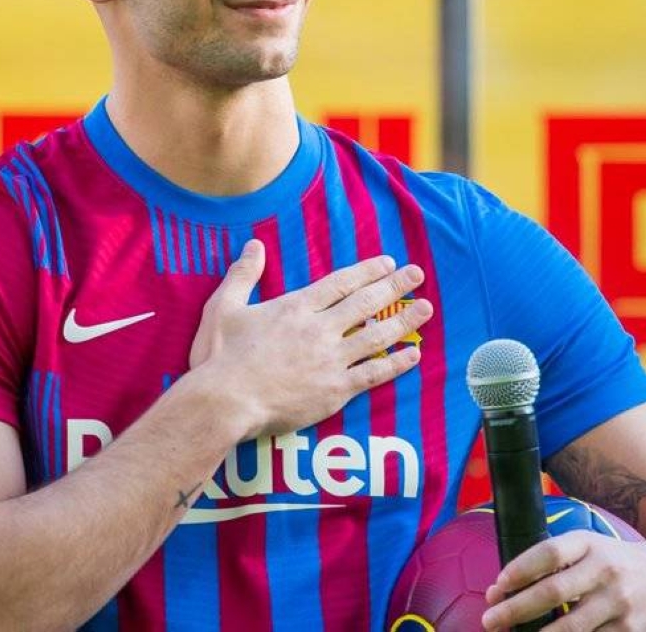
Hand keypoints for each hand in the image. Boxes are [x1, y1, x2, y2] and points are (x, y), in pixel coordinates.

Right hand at [189, 239, 430, 439]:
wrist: (225, 401)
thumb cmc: (220, 357)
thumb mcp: (224, 307)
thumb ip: (243, 275)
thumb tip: (254, 245)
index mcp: (296, 307)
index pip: (341, 283)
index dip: (367, 271)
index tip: (388, 263)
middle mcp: (320, 329)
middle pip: (366, 302)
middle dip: (394, 286)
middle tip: (416, 274)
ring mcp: (331, 360)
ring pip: (377, 335)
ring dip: (404, 321)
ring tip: (426, 309)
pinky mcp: (335, 390)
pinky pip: (373, 373)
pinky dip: (395, 363)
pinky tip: (412, 355)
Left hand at [481, 533, 645, 631]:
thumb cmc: (616, 560)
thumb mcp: (590, 545)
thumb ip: (556, 558)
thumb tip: (507, 583)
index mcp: (590, 543)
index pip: (549, 553)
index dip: (520, 569)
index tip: (496, 585)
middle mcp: (605, 570)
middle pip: (555, 591)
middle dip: (517, 608)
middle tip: (490, 619)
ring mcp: (620, 604)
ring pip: (572, 628)